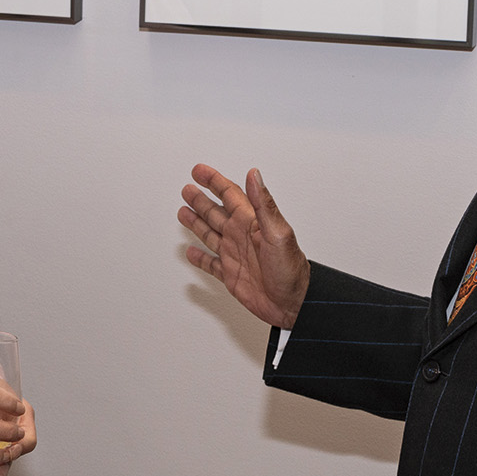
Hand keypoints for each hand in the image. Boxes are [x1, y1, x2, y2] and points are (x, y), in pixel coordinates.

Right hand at [179, 163, 309, 329]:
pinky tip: (191, 252)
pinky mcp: (230, 275)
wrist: (292, 304)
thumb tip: (255, 175)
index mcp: (251, 222)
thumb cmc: (290, 269)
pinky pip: (210, 264)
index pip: (230, 194)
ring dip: (197, 222)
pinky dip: (200, 258)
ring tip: (183, 211)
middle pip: (216, 211)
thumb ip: (264, 203)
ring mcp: (234, 255)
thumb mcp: (278, 232)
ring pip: (210, 233)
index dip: (214, 181)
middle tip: (187, 188)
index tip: (199, 171)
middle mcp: (241, 236)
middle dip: (200, 199)